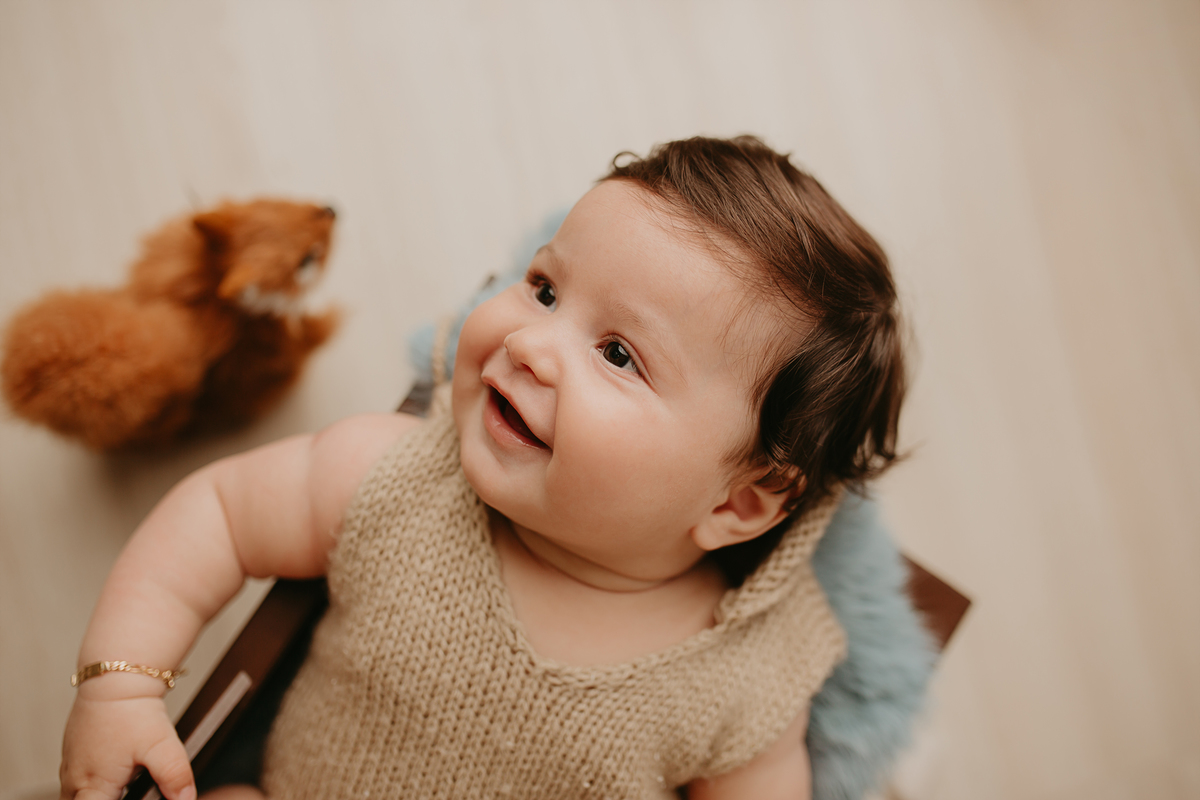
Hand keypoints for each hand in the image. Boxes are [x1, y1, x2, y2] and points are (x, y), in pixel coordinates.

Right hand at [60, 693, 194, 799]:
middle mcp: (74, 781)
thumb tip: (186, 798)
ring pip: (78, 795)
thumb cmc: (132, 711)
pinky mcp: (73, 752)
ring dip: (101, 793)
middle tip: (130, 788)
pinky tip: (119, 768)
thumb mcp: (161, 745)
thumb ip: (174, 776)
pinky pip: (79, 778)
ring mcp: (70, 766)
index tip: (128, 796)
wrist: (115, 678)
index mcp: (93, 787)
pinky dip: (96, 781)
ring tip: (127, 779)